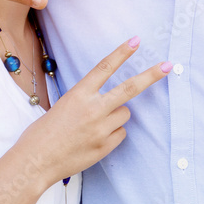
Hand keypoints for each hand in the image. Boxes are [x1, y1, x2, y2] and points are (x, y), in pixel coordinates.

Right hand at [25, 37, 171, 182]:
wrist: (34, 162)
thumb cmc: (42, 133)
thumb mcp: (62, 106)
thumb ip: (86, 100)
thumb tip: (108, 101)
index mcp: (79, 94)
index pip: (105, 67)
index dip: (122, 53)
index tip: (136, 40)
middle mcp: (93, 109)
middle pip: (130, 88)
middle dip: (151, 76)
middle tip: (168, 66)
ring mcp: (100, 129)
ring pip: (125, 114)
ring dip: (117, 116)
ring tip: (95, 125)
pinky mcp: (105, 147)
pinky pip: (120, 134)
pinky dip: (112, 134)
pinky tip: (94, 139)